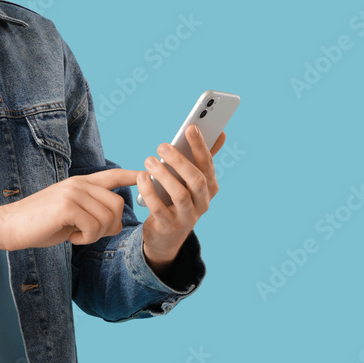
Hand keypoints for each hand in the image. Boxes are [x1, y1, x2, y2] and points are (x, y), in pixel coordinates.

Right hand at [0, 168, 139, 261]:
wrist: (10, 226)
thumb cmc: (39, 224)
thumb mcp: (70, 214)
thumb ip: (93, 213)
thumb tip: (117, 223)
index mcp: (80, 183)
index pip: (112, 175)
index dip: (131, 175)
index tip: (147, 173)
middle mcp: (78, 184)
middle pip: (117, 204)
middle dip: (110, 225)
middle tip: (89, 233)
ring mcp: (72, 193)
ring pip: (108, 217)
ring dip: (96, 234)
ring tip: (77, 234)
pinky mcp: (66, 206)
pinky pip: (94, 227)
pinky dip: (85, 238)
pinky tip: (71, 236)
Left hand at [138, 126, 225, 271]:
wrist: (167, 235)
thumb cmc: (179, 198)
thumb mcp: (191, 180)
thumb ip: (203, 158)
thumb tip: (222, 133)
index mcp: (209, 187)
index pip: (207, 165)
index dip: (200, 146)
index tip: (191, 127)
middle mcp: (202, 203)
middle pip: (196, 180)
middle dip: (180, 161)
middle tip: (162, 146)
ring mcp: (187, 216)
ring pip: (180, 195)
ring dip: (164, 175)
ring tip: (149, 160)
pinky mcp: (168, 226)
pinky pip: (159, 209)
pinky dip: (150, 192)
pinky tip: (141, 177)